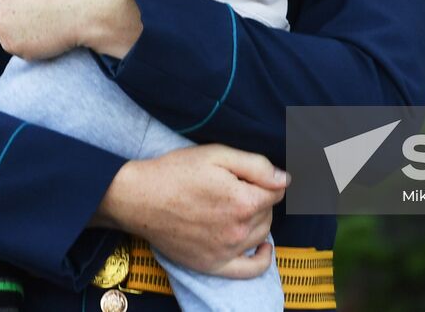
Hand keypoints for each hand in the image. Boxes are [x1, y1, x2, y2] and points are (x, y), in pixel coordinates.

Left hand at [0, 0, 140, 59]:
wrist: (94, 5)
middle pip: (1, 5)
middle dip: (17, 8)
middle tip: (45, 10)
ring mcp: (0, 22)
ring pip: (7, 27)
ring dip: (22, 28)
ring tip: (50, 23)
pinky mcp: (11, 44)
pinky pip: (18, 46)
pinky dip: (31, 45)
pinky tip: (51, 35)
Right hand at [95, 145, 288, 277]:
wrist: (140, 198)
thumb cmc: (176, 172)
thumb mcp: (217, 155)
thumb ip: (256, 166)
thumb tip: (285, 179)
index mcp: (243, 201)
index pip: (277, 190)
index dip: (266, 178)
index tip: (253, 173)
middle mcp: (239, 230)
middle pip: (269, 212)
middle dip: (260, 197)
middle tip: (236, 186)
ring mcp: (227, 251)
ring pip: (262, 234)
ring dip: (258, 219)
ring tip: (238, 206)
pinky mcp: (213, 265)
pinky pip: (250, 270)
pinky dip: (262, 260)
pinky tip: (263, 249)